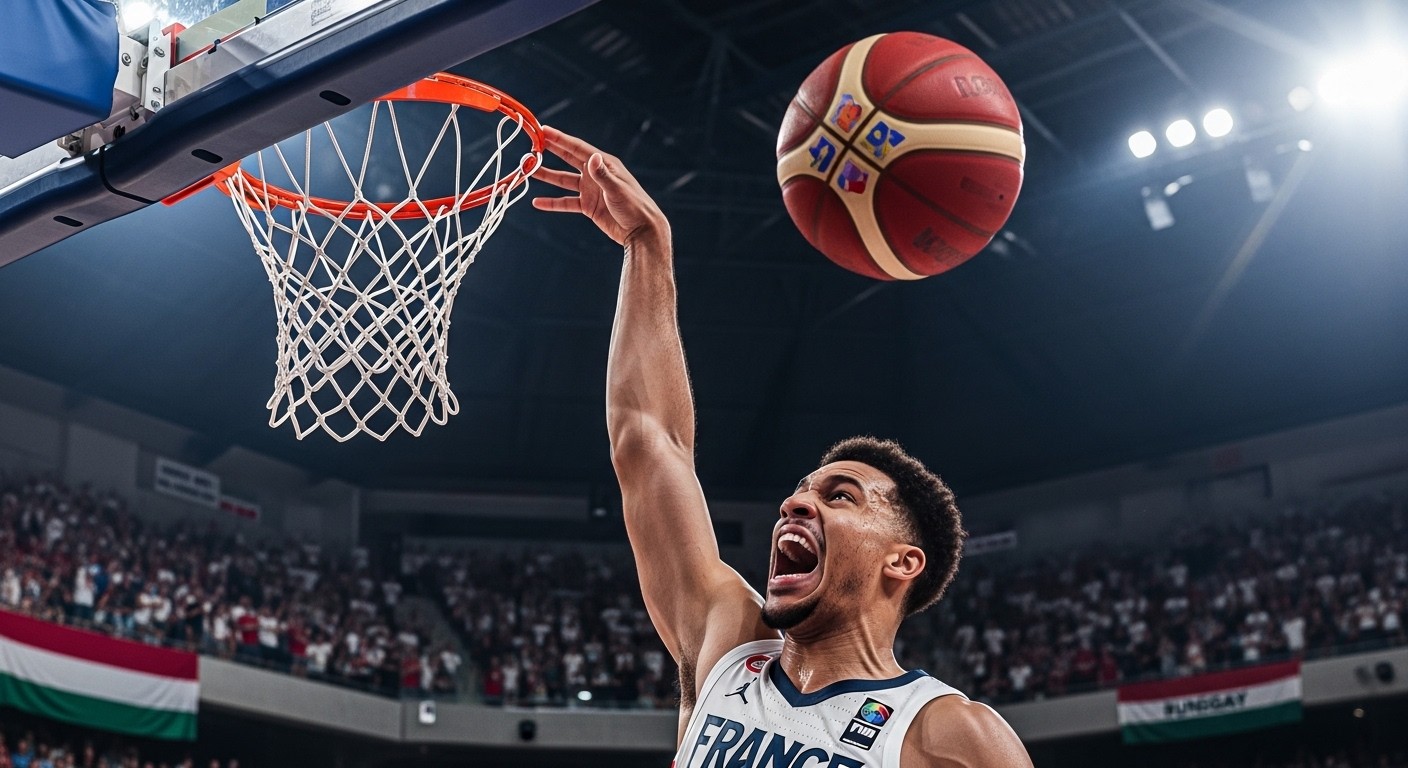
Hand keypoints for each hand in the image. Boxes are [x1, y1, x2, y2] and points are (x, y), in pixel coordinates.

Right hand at [531, 126, 668, 245]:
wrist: (641, 231)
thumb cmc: (634, 206)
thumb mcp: (617, 189)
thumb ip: (602, 174)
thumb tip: (591, 156)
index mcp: (604, 164)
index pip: (577, 148)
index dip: (560, 139)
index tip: (543, 130)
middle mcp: (595, 174)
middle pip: (568, 159)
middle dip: (550, 150)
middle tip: (533, 142)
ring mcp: (591, 190)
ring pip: (563, 180)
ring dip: (547, 176)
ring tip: (529, 170)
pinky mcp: (588, 206)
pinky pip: (566, 202)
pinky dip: (552, 202)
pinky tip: (537, 202)